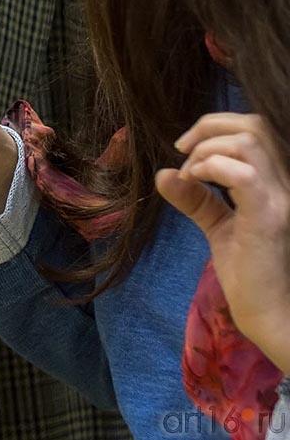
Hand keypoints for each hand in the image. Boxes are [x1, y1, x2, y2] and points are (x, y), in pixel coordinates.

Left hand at [157, 113, 289, 370]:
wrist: (270, 314)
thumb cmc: (251, 272)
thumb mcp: (220, 226)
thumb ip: (198, 199)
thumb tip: (163, 173)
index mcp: (280, 181)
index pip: (258, 127)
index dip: (217, 125)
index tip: (186, 149)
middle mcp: (288, 184)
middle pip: (254, 125)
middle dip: (207, 128)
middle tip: (182, 152)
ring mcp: (283, 199)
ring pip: (248, 141)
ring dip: (206, 149)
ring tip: (189, 173)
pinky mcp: (270, 218)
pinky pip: (243, 174)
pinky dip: (211, 167)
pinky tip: (194, 181)